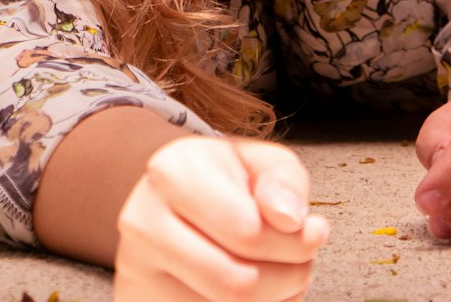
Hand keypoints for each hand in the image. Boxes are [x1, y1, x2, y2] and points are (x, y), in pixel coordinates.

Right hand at [115, 134, 328, 300]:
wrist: (170, 199)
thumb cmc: (222, 181)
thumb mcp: (260, 161)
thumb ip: (284, 181)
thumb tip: (292, 219)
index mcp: (171, 173)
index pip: (247, 232)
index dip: (295, 242)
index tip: (314, 231)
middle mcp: (143, 223)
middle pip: (237, 285)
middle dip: (288, 279)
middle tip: (303, 261)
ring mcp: (136, 273)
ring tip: (280, 274)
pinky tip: (255, 294)